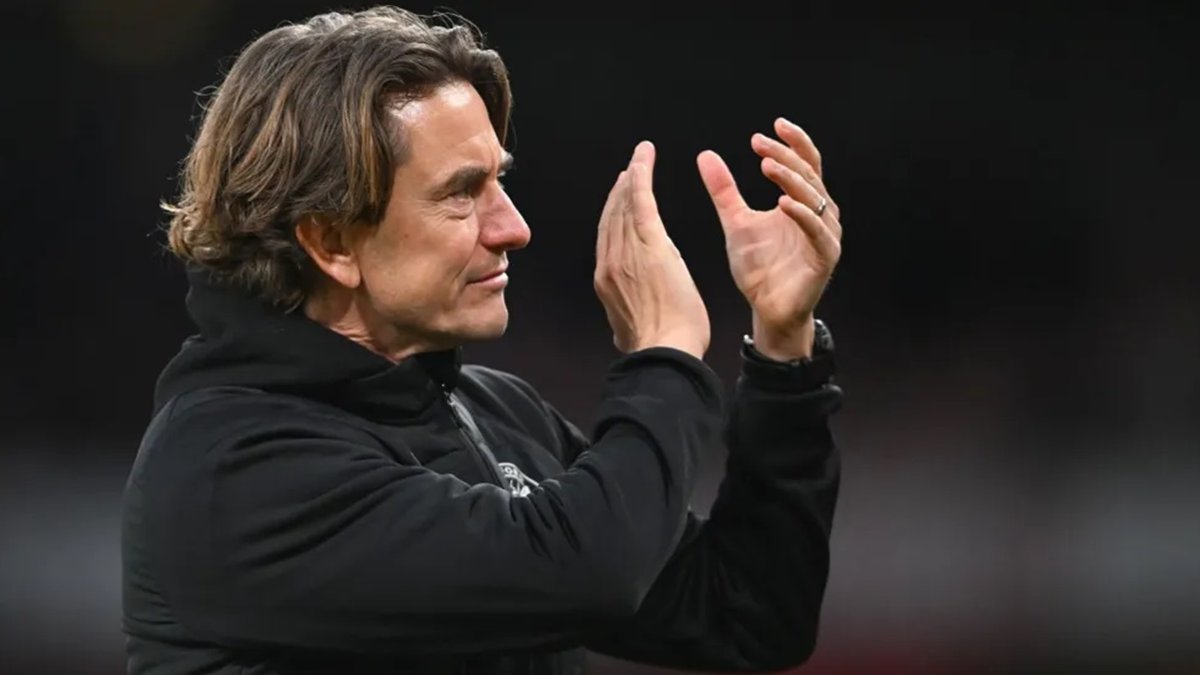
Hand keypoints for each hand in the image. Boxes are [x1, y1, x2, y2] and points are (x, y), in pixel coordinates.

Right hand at [594, 141, 710, 359]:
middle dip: (619, 192)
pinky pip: (641, 201)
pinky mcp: (650, 244)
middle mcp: (610, 263)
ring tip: (639, 160)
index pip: (608, 240)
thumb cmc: (661, 348)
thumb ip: (626, 319)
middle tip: (628, 172)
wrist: (664, 352)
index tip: (619, 201)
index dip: (613, 217)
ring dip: (631, 178)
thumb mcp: (631, 332)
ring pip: (625, 206)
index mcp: (606, 283)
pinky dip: (641, 176)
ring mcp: (627, 252)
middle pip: (612, 218)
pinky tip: (643, 158)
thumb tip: (624, 324)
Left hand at [697, 117, 841, 359]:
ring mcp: (825, 235)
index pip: (804, 163)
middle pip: (808, 175)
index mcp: (802, 202)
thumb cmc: (759, 268)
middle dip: (785, 155)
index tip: (770, 127)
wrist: (768, 309)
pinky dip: (803, 216)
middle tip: (759, 144)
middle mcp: (819, 214)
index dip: (792, 143)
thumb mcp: (735, 222)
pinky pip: (818, 232)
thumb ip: (724, 190)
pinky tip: (782, 203)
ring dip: (791, 179)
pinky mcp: (825, 258)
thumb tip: (705, 155)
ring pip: (815, 199)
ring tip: (767, 165)